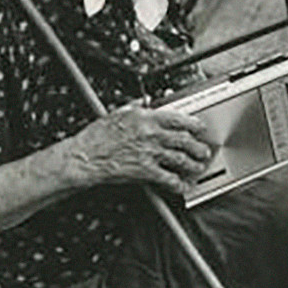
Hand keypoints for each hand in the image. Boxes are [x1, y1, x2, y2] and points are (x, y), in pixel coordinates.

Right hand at [70, 102, 213, 195]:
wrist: (84, 157)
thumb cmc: (96, 137)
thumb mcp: (117, 113)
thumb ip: (135, 107)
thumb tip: (143, 101)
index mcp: (146, 118)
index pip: (178, 119)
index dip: (193, 125)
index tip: (199, 128)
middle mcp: (151, 134)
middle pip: (184, 140)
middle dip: (198, 147)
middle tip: (203, 151)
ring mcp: (149, 153)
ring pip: (180, 159)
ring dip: (193, 164)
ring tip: (197, 167)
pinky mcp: (145, 170)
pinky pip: (168, 178)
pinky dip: (178, 183)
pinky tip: (182, 185)